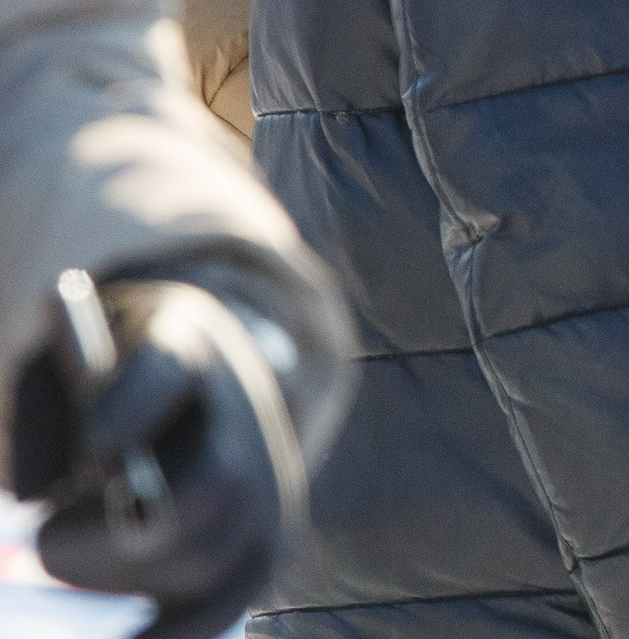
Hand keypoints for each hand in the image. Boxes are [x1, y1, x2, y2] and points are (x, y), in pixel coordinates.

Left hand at [26, 277, 303, 638]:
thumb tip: (34, 495)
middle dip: (120, 532)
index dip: (138, 409)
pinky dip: (168, 635)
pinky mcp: (266, 546)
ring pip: (208, 557)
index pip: (167, 371)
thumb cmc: (105, 378)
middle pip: (207, 487)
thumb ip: (38, 417)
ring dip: (122, 577)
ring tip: (53, 562)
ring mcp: (268, 484)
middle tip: (40, 545)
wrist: (210, 381)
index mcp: (184, 345)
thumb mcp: (62, 368)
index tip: (96, 446)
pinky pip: (222, 606)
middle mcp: (244, 416)